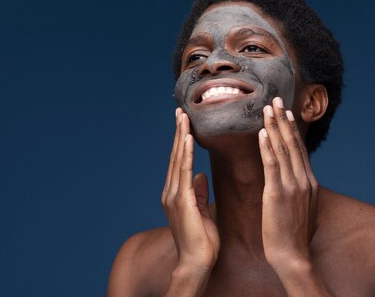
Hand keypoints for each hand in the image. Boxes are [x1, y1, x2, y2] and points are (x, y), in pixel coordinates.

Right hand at [161, 108, 219, 275]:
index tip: (185, 123)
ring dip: (181, 136)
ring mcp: (173, 196)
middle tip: (180, 111)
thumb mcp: (202, 212)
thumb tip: (199, 175)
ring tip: (183, 117)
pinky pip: (183, 171)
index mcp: (176, 194)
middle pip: (175, 156)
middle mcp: (171, 192)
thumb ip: (199, 193)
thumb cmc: (202, 242)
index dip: (182, 141)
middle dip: (178, 132)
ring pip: (177, 159)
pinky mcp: (180, 201)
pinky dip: (185, 153)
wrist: (197, 263)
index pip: (179, 162)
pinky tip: (188, 138)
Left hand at [258, 97, 318, 270]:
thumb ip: (299, 192)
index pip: (299, 150)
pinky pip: (272, 165)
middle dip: (284, 120)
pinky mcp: (278, 194)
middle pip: (293, 143)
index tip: (285, 111)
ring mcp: (292, 186)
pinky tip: (261, 132)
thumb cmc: (293, 237)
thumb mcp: (302, 209)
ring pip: (283, 150)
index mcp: (309, 183)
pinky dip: (267, 147)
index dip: (291, 129)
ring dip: (275, 126)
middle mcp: (303, 180)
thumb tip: (296, 182)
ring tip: (268, 108)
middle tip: (277, 99)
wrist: (293, 257)